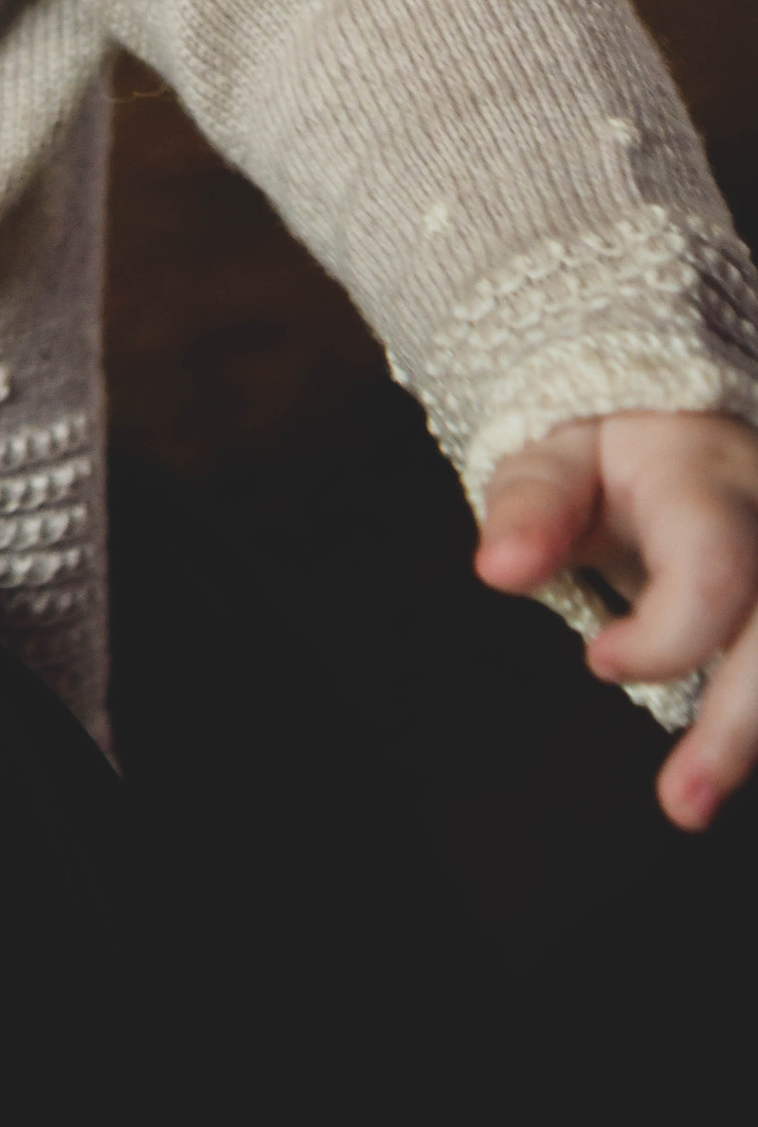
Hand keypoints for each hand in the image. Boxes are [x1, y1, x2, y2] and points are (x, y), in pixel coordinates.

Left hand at [476, 411, 757, 828]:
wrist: (688, 427)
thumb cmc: (612, 454)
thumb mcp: (558, 457)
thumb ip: (531, 508)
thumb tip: (498, 569)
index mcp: (707, 480)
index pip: (715, 569)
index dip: (664, 638)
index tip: (597, 660)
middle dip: (737, 725)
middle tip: (680, 805)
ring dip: (752, 732)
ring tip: (693, 801)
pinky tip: (720, 752)